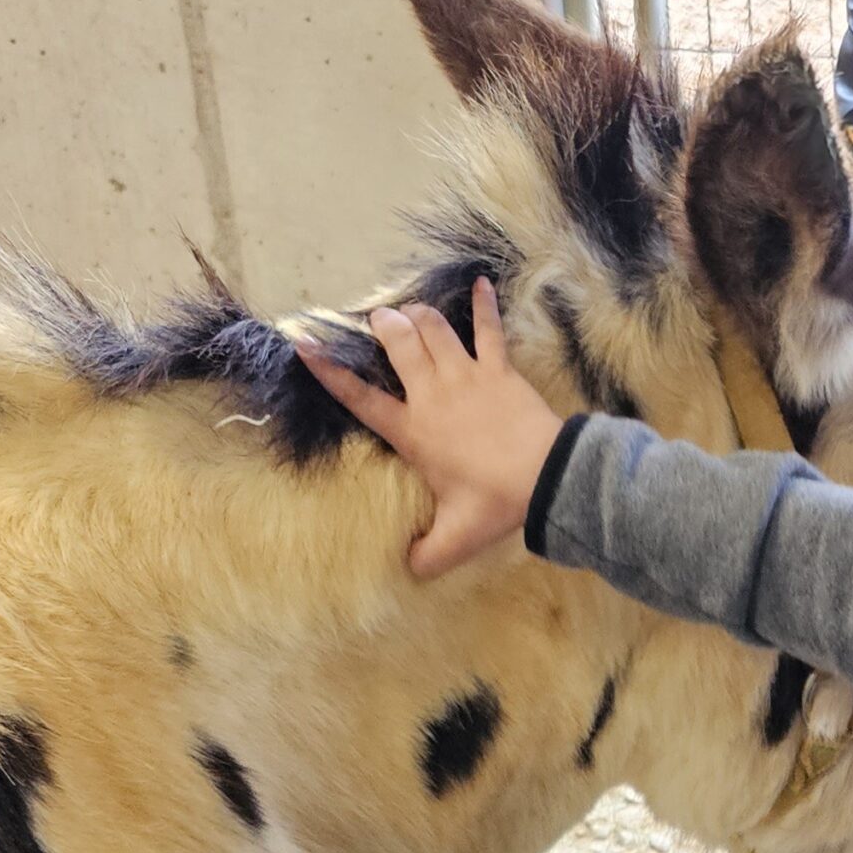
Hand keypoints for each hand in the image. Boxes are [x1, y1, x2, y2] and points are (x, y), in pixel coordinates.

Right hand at [295, 277, 564, 577]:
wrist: (547, 478)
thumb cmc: (495, 506)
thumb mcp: (454, 540)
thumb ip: (424, 554)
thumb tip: (404, 571)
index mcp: (413, 431)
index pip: (360, 398)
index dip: (330, 372)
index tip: (305, 346)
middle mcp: (432, 394)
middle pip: (398, 346)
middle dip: (381, 327)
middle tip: (375, 321)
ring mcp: (467, 376)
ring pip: (434, 329)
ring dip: (418, 315)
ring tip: (408, 311)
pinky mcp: (499, 370)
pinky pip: (489, 330)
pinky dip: (484, 305)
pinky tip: (480, 282)